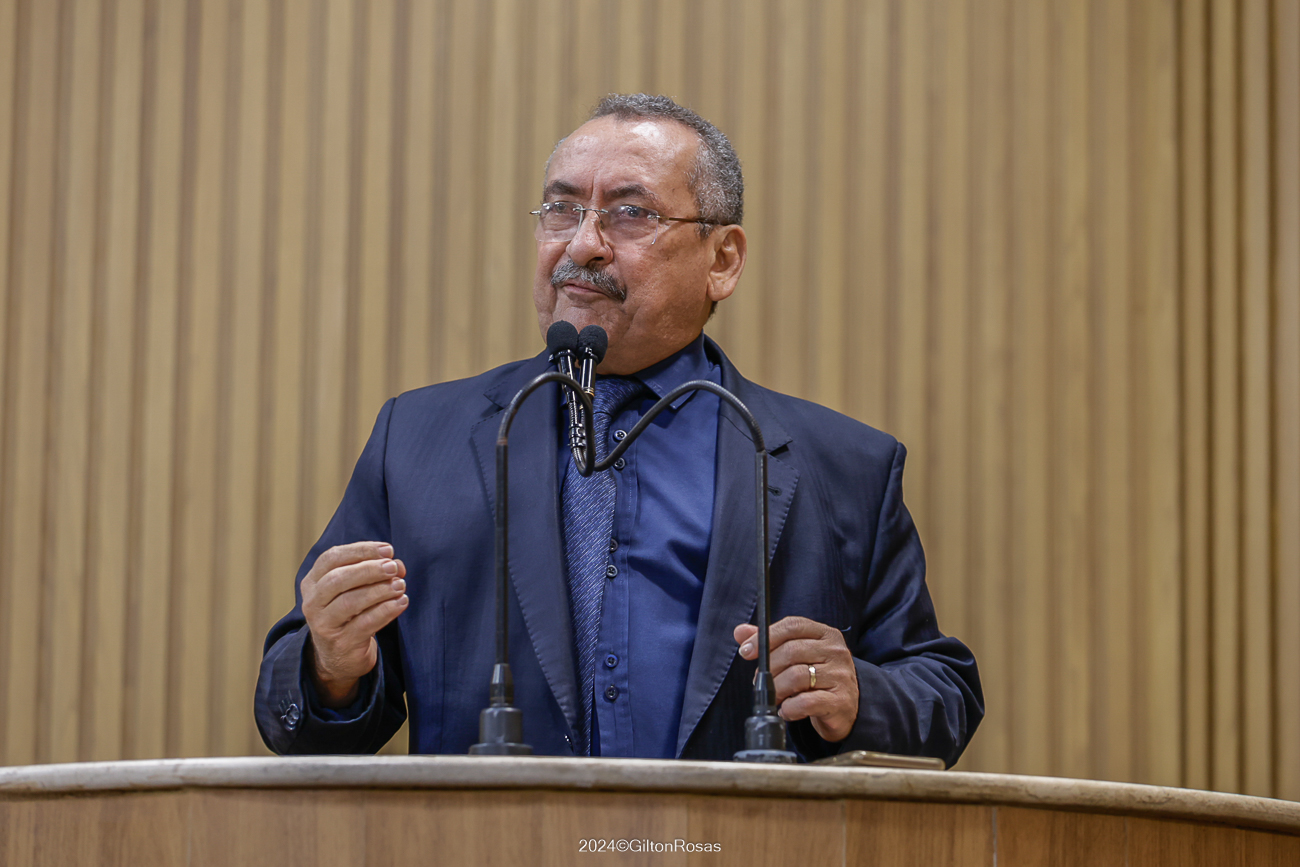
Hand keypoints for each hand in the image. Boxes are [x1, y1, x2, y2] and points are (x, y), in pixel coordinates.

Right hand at [301, 541, 408, 707]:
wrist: (338, 657)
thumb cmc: (349, 614)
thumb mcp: (354, 590)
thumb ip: (372, 573)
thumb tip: (397, 565)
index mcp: (313, 583)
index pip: (331, 558)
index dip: (360, 550)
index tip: (388, 550)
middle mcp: (313, 603)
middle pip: (337, 579)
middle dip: (369, 570)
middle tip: (394, 567)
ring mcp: (325, 625)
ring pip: (350, 602)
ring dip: (379, 590)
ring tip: (400, 585)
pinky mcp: (342, 644)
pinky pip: (365, 624)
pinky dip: (386, 611)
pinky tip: (401, 602)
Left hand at [734, 616, 859, 742]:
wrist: (845, 708)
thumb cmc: (816, 678)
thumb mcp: (797, 655)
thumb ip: (770, 642)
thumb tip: (740, 632)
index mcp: (825, 634)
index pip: (792, 626)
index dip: (766, 637)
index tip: (747, 651)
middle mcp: (836, 651)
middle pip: (792, 651)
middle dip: (769, 668)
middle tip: (759, 681)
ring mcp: (841, 676)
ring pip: (797, 676)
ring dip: (777, 690)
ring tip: (774, 698)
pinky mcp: (840, 701)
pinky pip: (806, 702)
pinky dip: (789, 708)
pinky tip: (787, 710)